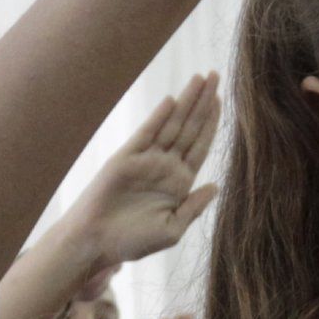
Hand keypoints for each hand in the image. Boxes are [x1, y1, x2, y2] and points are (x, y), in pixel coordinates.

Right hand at [69, 74, 221, 267]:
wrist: (95, 243)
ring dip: (186, 102)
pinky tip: (172, 101)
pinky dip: (159, 117)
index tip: (222, 100)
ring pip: (172, 125)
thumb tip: (216, 186)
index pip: (200, 146)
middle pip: (189, 128)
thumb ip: (193, 208)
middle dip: (203, 102)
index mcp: (178, 182)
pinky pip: (147, 133)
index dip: (212, 123)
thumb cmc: (131, 242)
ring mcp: (146, 160)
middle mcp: (164, 166)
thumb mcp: (171, 230)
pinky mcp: (126, 158)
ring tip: (201, 79)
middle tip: (216, 75)